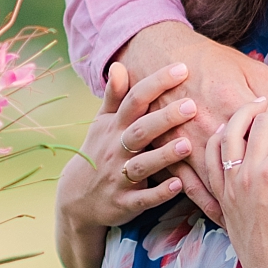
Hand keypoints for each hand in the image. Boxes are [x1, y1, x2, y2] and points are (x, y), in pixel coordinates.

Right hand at [56, 62, 196, 238]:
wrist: (76, 198)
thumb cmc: (99, 152)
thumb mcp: (102, 124)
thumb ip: (114, 96)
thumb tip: (118, 64)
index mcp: (114, 127)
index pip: (134, 100)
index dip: (156, 84)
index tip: (182, 68)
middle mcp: (116, 150)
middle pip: (140, 131)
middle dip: (164, 118)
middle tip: (191, 106)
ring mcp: (119, 177)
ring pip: (142, 165)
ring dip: (164, 156)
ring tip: (187, 145)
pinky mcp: (125, 203)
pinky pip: (143, 199)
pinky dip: (159, 194)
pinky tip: (178, 185)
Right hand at [120, 22, 267, 221]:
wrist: (157, 54)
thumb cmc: (209, 59)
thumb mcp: (250, 69)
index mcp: (234, 106)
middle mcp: (210, 130)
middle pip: (248, 168)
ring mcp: (186, 146)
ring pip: (219, 186)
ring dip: (240, 204)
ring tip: (265, 217)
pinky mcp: (169, 155)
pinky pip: (190, 190)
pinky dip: (209, 206)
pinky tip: (225, 216)